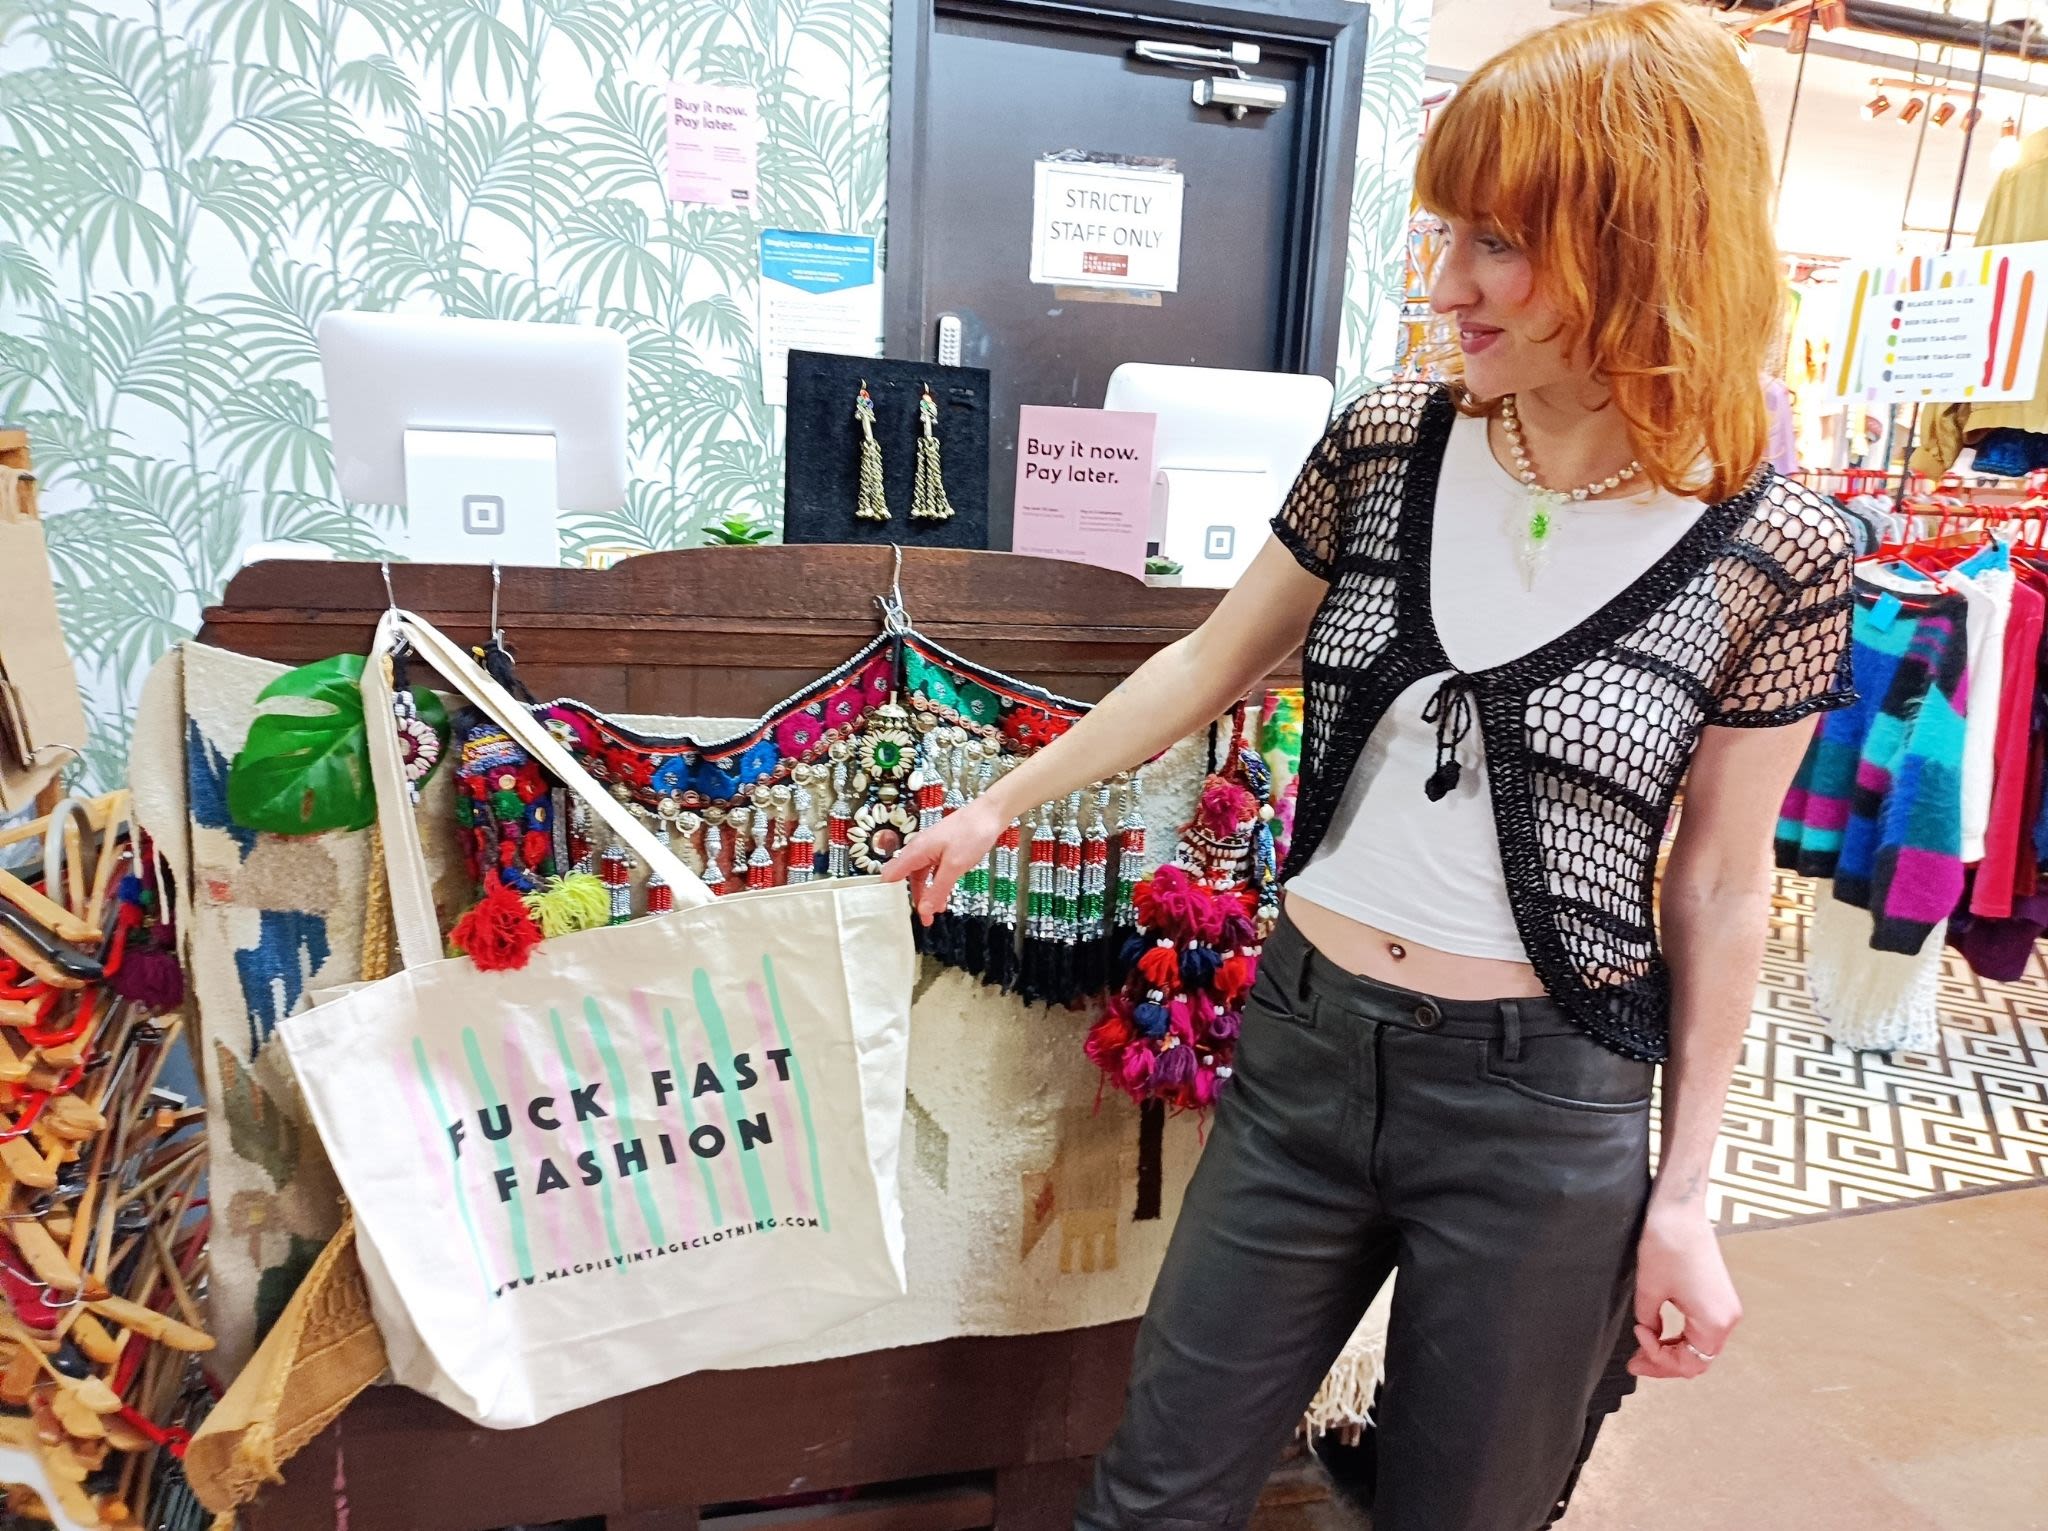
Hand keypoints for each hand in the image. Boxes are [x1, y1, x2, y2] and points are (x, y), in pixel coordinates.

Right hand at [879, 797, 1006, 925]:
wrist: (990, 814)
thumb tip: (923, 911)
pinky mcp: (941, 849)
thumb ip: (938, 889)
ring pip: (921, 876)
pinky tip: (943, 898)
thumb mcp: (954, 867)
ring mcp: (930, 849)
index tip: (893, 913)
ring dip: (926, 894)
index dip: (888, 894)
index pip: (891, 875)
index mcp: (916, 851)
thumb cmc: (971, 836)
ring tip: (935, 914)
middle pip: (906, 878)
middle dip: (913, 899)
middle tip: (922, 920)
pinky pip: (932, 871)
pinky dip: (936, 885)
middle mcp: (918, 849)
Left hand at [1627, 1202, 1740, 1381]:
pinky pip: (1703, 1329)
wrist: (1680, 1212)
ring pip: (1701, 1346)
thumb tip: (1650, 1336)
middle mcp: (1727, 1319)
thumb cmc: (1666, 1246)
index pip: (1690, 1363)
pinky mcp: (1719, 1297)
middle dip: (1666, 1363)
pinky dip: (1682, 1336)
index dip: (1659, 1361)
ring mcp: (1726, 1308)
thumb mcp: (1649, 1291)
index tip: (1636, 1342)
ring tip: (1643, 1350)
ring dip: (1674, 1351)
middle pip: (1698, 1359)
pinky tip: (1660, 1334)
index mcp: (1714, 1322)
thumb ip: (1650, 1322)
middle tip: (1636, 1363)